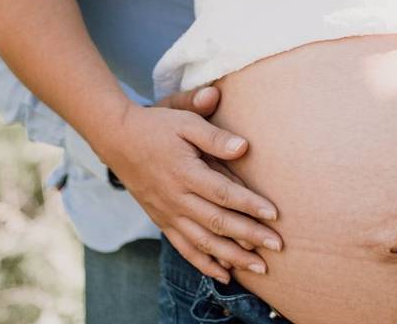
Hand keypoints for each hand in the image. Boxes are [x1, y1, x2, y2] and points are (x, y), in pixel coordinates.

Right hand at [89, 87, 282, 284]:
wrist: (118, 139)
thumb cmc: (157, 127)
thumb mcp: (185, 122)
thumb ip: (214, 136)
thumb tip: (243, 147)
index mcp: (184, 172)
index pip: (222, 193)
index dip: (249, 204)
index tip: (274, 214)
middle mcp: (176, 198)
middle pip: (217, 222)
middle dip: (250, 235)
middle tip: (278, 246)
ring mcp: (168, 213)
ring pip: (203, 242)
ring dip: (232, 257)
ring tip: (260, 268)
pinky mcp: (162, 221)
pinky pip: (184, 248)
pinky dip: (205, 263)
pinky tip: (225, 274)